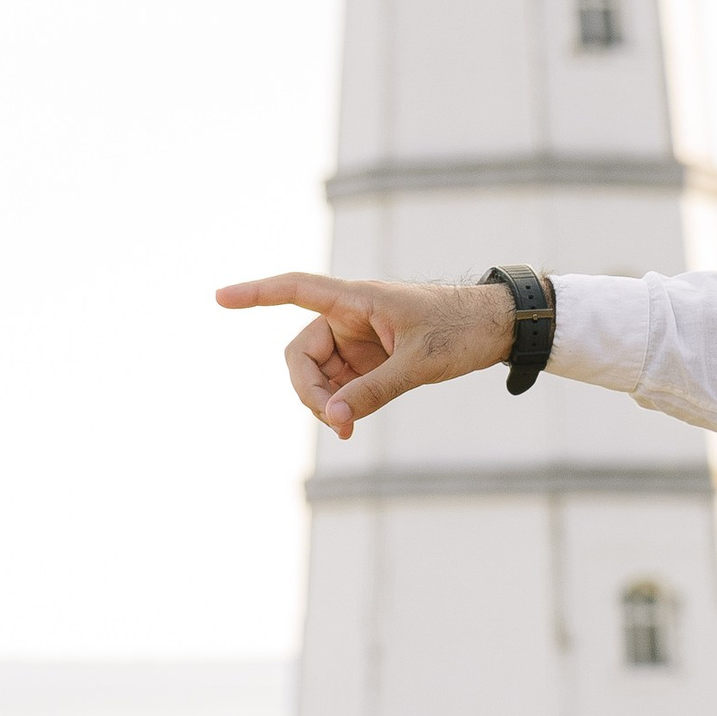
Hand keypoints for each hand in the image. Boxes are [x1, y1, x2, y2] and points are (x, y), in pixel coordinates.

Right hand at [215, 272, 514, 436]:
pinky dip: (340, 406)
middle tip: (334, 421)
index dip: (256, 294)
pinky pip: (339, 386)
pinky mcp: (368, 361)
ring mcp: (357, 341)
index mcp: (357, 299)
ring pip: (317, 376)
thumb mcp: (419, 363)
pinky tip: (351, 423)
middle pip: (300, 354)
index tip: (219, 298)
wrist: (497, 328)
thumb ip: (374, 391)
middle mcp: (349, 317)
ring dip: (324, 403)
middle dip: (308, 390)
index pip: (295, 289)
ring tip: (347, 426)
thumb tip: (336, 419)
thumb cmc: (461, 329)